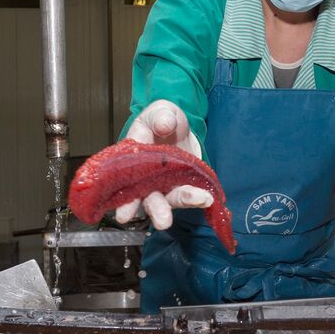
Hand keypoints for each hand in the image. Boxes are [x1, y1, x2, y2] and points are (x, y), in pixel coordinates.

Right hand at [112, 101, 211, 229]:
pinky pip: (188, 193)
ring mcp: (164, 184)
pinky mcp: (180, 185)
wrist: (177, 126)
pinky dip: (199, 197)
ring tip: (203, 199)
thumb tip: (165, 124)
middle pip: (147, 197)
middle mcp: (145, 178)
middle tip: (163, 222)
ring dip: (184, 202)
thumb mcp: (160, 111)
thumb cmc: (161, 119)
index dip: (125, 200)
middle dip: (156, 210)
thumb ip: (161, 116)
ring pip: (170, 198)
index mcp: (133, 159)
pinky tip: (210, 197)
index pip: (126, 181)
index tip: (124, 215)